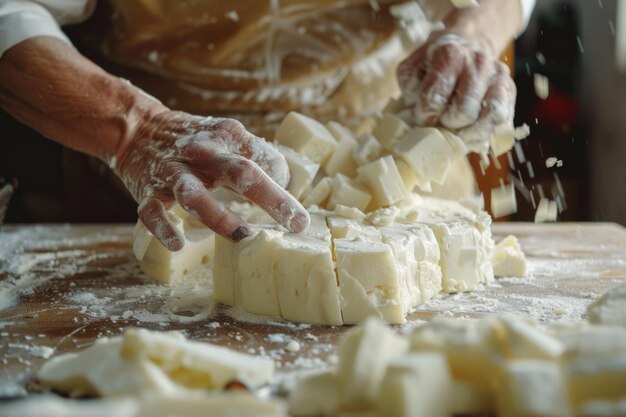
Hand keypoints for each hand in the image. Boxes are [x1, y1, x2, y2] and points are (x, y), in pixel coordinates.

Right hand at [115, 111, 309, 250]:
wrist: (139, 129)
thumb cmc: (196, 143)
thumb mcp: (227, 138)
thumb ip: (256, 155)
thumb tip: (283, 177)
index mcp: (226, 136)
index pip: (263, 157)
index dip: (283, 181)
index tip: (297, 214)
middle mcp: (202, 152)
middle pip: (239, 172)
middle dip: (271, 197)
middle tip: (296, 222)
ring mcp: (174, 172)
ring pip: (194, 194)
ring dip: (218, 215)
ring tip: (242, 234)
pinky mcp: (149, 190)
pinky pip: (153, 211)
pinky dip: (164, 228)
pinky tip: (178, 243)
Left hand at [397, 32, 515, 152]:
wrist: (469, 42)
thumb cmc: (436, 61)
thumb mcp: (414, 66)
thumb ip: (410, 89)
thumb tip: (413, 116)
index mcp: (450, 54)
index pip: (435, 99)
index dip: (425, 115)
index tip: (422, 117)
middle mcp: (478, 62)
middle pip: (464, 111)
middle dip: (448, 124)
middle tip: (440, 123)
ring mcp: (498, 75)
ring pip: (489, 116)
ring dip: (469, 131)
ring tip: (455, 131)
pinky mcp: (510, 88)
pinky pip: (502, 118)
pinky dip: (486, 130)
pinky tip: (471, 131)